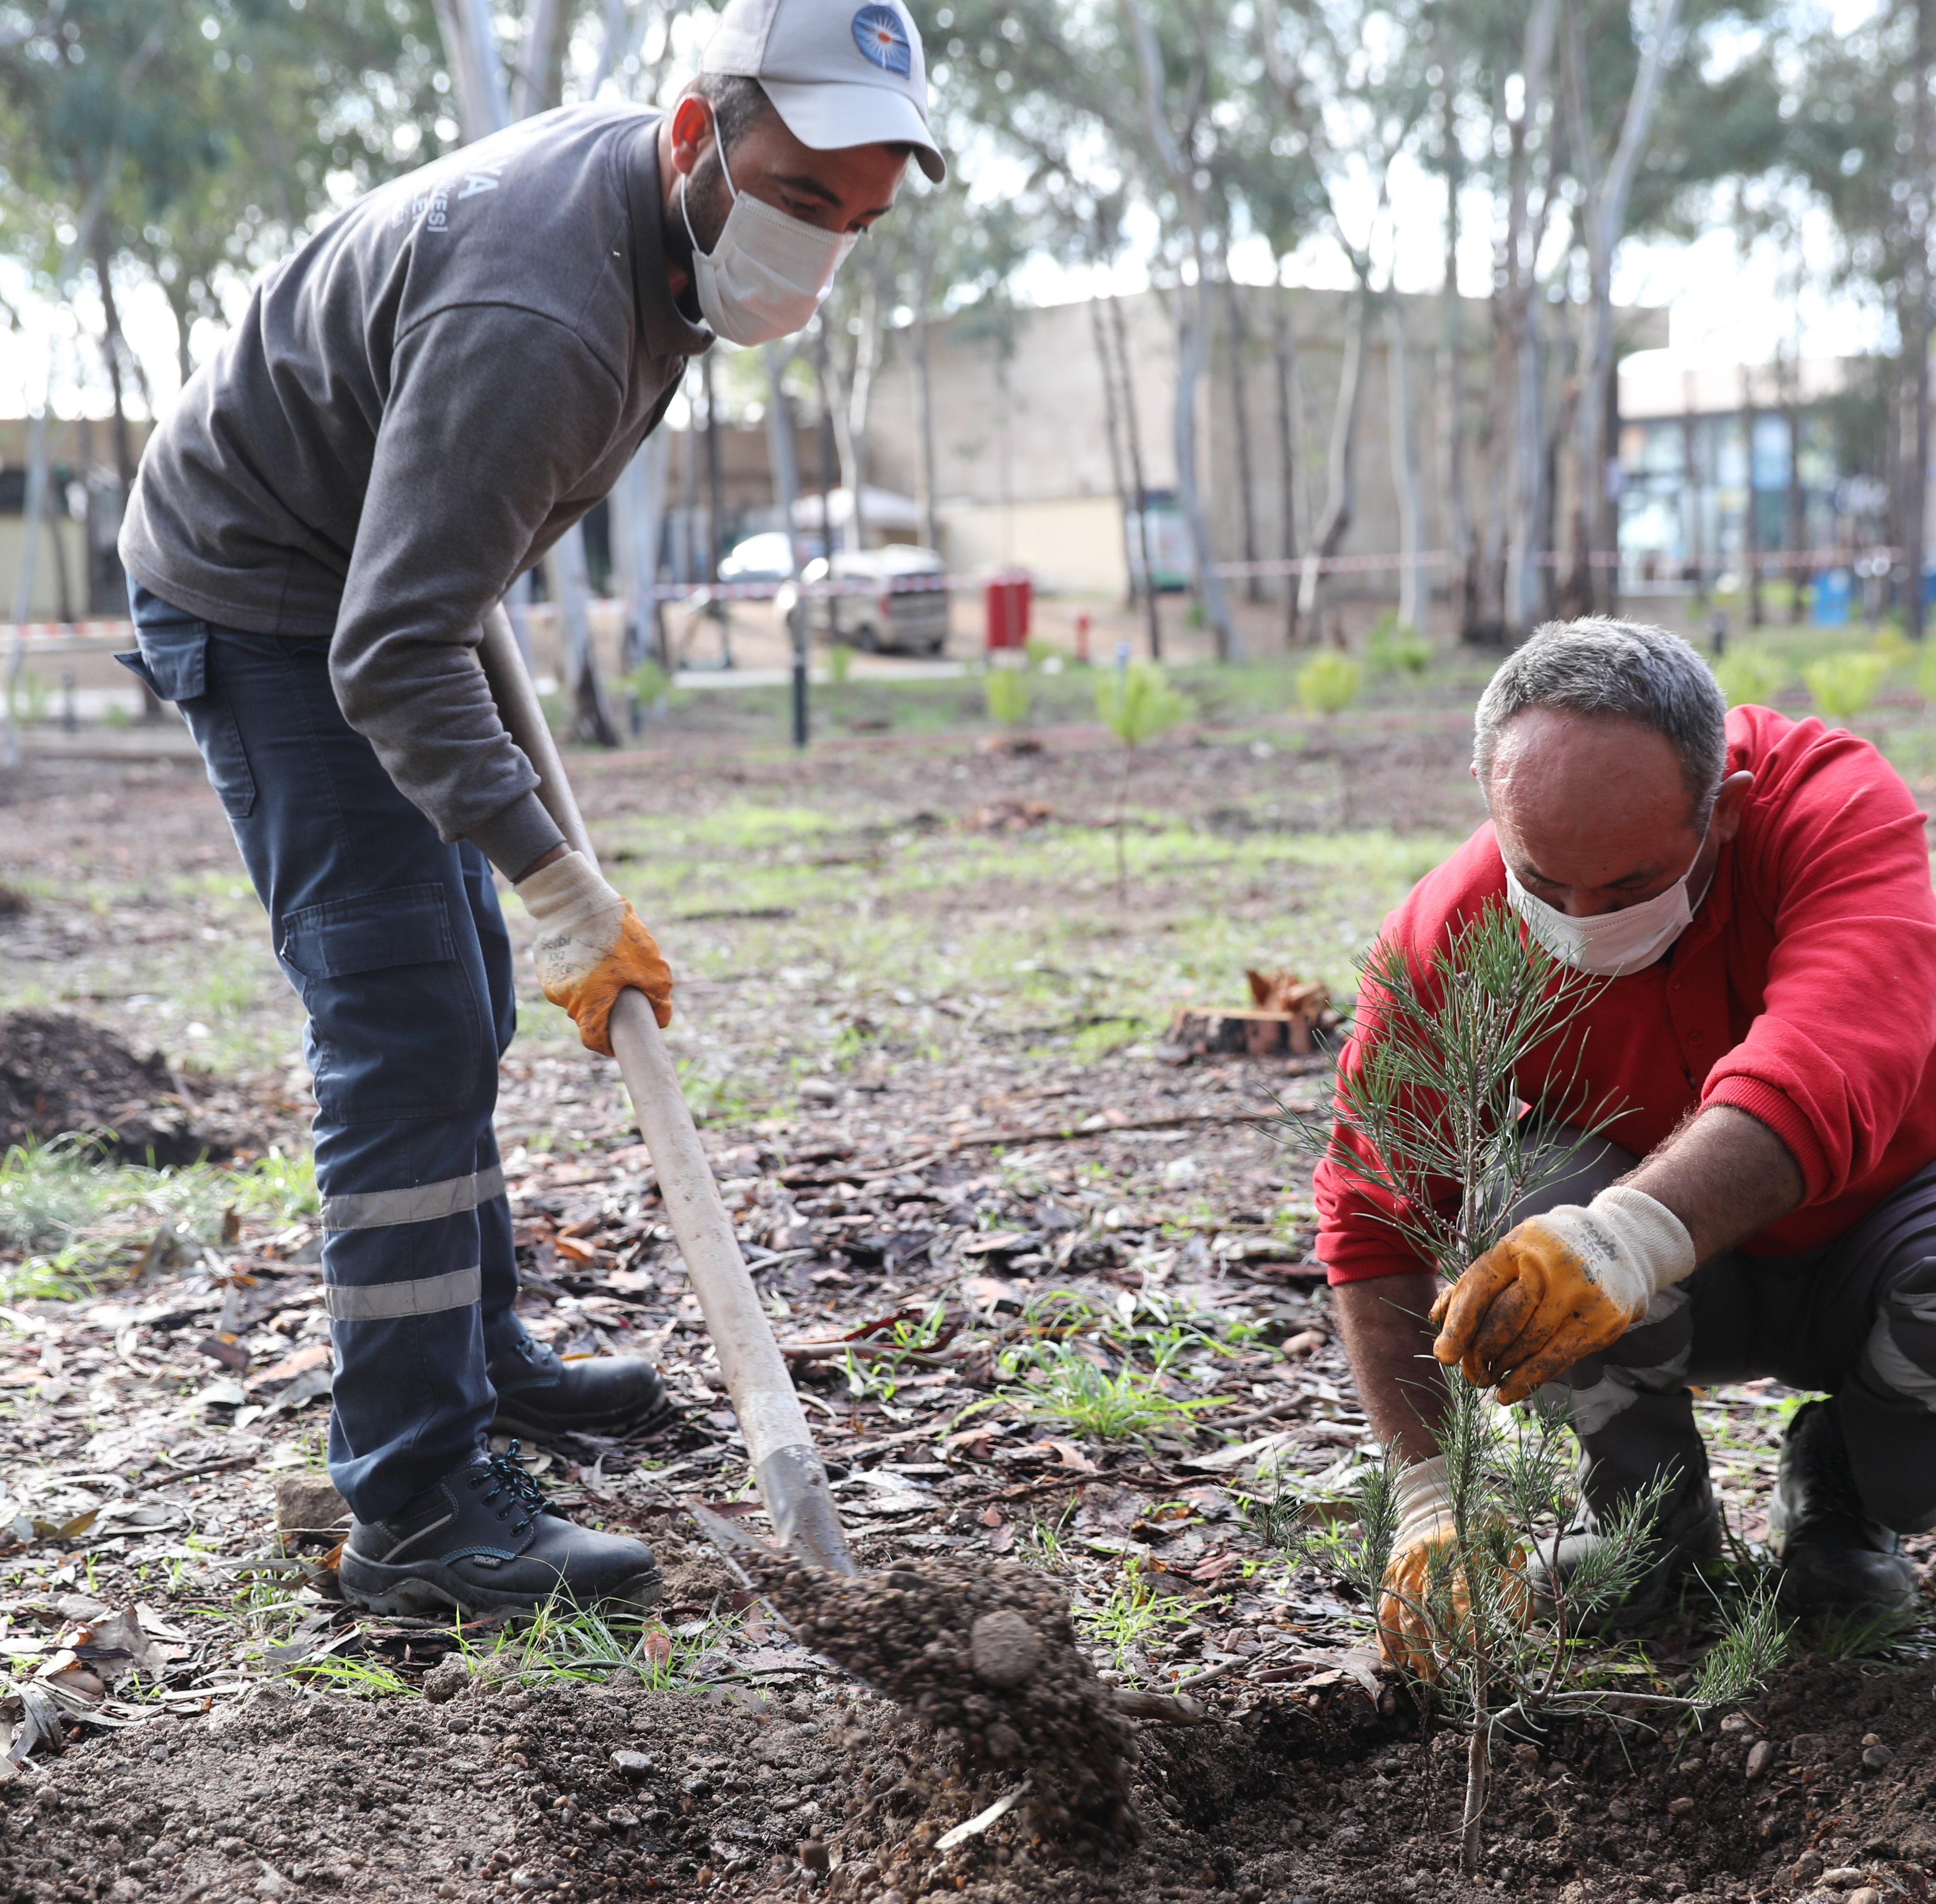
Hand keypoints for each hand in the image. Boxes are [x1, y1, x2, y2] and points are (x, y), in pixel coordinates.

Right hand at [515, 850, 671, 1054]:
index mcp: (590, 1001)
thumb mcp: (649, 962)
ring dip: (592, 991)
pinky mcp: (546, 968)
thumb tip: (661, 1018)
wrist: (574, 898)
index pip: (594, 1038)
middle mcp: (566, 998)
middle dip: (605, 1011)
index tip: (618, 1043)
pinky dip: (580, 976)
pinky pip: (567, 981)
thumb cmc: (615, 931)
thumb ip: (658, 995)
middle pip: (587, 1017)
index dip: (607, 1045)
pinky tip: (591, 955)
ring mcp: (552, 983)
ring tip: (607, 966)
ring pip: (577, 999)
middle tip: (623, 993)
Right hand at [1378, 1455, 1527, 1676]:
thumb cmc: (1480, 1528)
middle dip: (1437, 1647)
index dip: (1467, 1629)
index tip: (1476, 1657)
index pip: (1460, 1597)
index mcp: (1459, 1552)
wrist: (1436, 1496)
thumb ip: (1514, 1582)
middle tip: (1451, 1675)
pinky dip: (1384, 1634)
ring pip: (1402, 1612)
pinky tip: (1390, 1660)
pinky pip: (1382, 1606)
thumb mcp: (1504, 1545)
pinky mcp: (1390, 1570)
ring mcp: (1405, 1565)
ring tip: (1427, 1677)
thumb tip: (1520, 1627)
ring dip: (1413, 1648)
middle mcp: (1428, 1560)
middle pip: (1428, 1610)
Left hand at [1430, 1187, 1693, 1404]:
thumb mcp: (1512, 1253)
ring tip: (1486, 1381)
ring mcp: (1583, 1290)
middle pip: (1505, 1319)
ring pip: (1531, 1342)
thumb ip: (1473, 1284)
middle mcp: (1552, 1263)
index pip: (1480, 1288)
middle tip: (1469, 1373)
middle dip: (1480, 1352)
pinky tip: (1510, 1390)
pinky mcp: (1605, 1318)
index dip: (1459, 1325)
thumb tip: (1436, 1319)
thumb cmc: (1548, 1254)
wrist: (1620, 1243)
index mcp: (1520, 1242)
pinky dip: (1529, 1379)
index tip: (1444, 1356)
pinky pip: (1559, 1357)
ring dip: (1503, 1367)